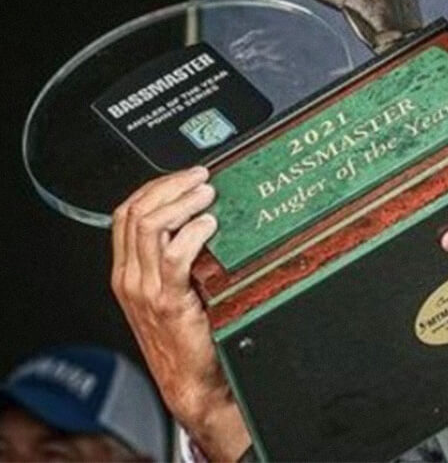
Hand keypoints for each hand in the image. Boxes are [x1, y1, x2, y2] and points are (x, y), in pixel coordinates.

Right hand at [110, 166, 250, 460]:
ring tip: (207, 195)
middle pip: (137, 212)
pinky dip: (192, 234)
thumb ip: (175, 257)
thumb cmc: (187, 335)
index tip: (186, 176)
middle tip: (201, 178)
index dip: (156, 187)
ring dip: (182, 202)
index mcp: (127, 271)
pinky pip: (174, 257)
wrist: (189, 380)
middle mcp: (130, 277)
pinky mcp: (169, 302)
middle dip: (171, 186)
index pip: (127, 212)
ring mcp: (146, 289)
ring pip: (150, 226)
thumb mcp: (173, 289)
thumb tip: (200, 216)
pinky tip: (210, 225)